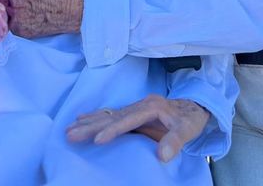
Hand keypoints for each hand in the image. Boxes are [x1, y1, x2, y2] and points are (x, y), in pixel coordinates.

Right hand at [66, 95, 209, 162]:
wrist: (193, 107)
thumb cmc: (190, 119)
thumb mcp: (188, 129)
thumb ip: (176, 141)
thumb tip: (163, 156)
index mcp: (151, 107)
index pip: (128, 119)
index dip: (113, 129)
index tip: (98, 140)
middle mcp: (139, 105)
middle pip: (111, 116)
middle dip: (91, 125)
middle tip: (71, 134)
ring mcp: (134, 108)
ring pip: (107, 115)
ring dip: (89, 122)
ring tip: (70, 129)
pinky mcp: (132, 113)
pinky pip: (111, 115)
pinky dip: (96, 117)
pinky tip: (82, 118)